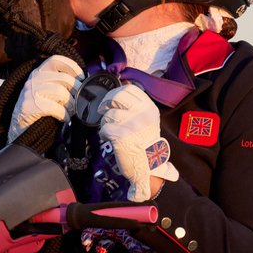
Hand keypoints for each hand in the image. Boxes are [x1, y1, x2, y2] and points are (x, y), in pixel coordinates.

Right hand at [8, 55, 84, 141]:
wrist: (18, 129)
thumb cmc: (38, 110)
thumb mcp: (47, 91)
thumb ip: (60, 84)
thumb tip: (83, 83)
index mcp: (38, 73)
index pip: (56, 60)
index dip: (72, 67)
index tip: (81, 78)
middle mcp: (33, 79)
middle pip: (64, 78)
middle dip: (76, 91)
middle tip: (78, 102)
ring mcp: (30, 92)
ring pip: (61, 93)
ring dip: (70, 105)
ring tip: (70, 112)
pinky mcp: (29, 107)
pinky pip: (54, 107)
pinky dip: (63, 114)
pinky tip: (63, 118)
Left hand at [98, 83, 177, 200]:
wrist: (147, 166)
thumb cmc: (144, 142)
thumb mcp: (146, 120)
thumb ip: (136, 105)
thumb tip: (122, 86)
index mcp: (149, 109)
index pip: (130, 89)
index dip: (116, 92)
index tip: (112, 100)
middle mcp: (142, 115)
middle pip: (117, 96)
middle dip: (106, 102)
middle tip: (103, 109)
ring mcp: (132, 125)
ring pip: (109, 114)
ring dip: (105, 121)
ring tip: (110, 129)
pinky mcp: (121, 136)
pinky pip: (104, 128)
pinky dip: (103, 133)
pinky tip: (108, 137)